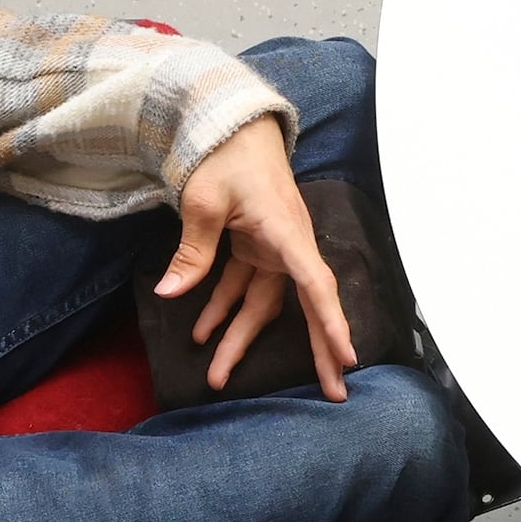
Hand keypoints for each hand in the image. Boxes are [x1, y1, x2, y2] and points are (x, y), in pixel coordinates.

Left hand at [160, 115, 348, 398]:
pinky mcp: (258, 248)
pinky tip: (201, 333)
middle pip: (306, 306)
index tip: (347, 356)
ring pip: (265, 304)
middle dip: (317, 352)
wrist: (232, 127)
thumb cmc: (225, 157)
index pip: (314, 283)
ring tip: (217, 376)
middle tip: (332, 394)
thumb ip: (194, 249)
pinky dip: (224, 309)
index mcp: (285, 233)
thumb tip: (172, 293)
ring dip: (241, 338)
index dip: (331, 322)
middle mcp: (288, 246)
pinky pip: (244, 287)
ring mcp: (274, 249)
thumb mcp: (203, 201)